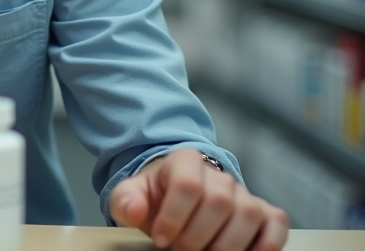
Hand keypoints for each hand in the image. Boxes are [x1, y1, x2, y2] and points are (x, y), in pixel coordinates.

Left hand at [110, 149, 288, 250]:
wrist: (176, 196)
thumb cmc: (156, 197)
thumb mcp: (132, 194)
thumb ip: (126, 200)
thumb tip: (133, 210)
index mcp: (185, 161)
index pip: (187, 186)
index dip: (174, 218)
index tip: (161, 240)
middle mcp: (219, 174)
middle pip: (219, 202)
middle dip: (198, 236)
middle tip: (182, 250)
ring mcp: (244, 193)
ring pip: (248, 214)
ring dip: (227, 244)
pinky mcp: (263, 212)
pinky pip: (277, 223)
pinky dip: (269, 243)